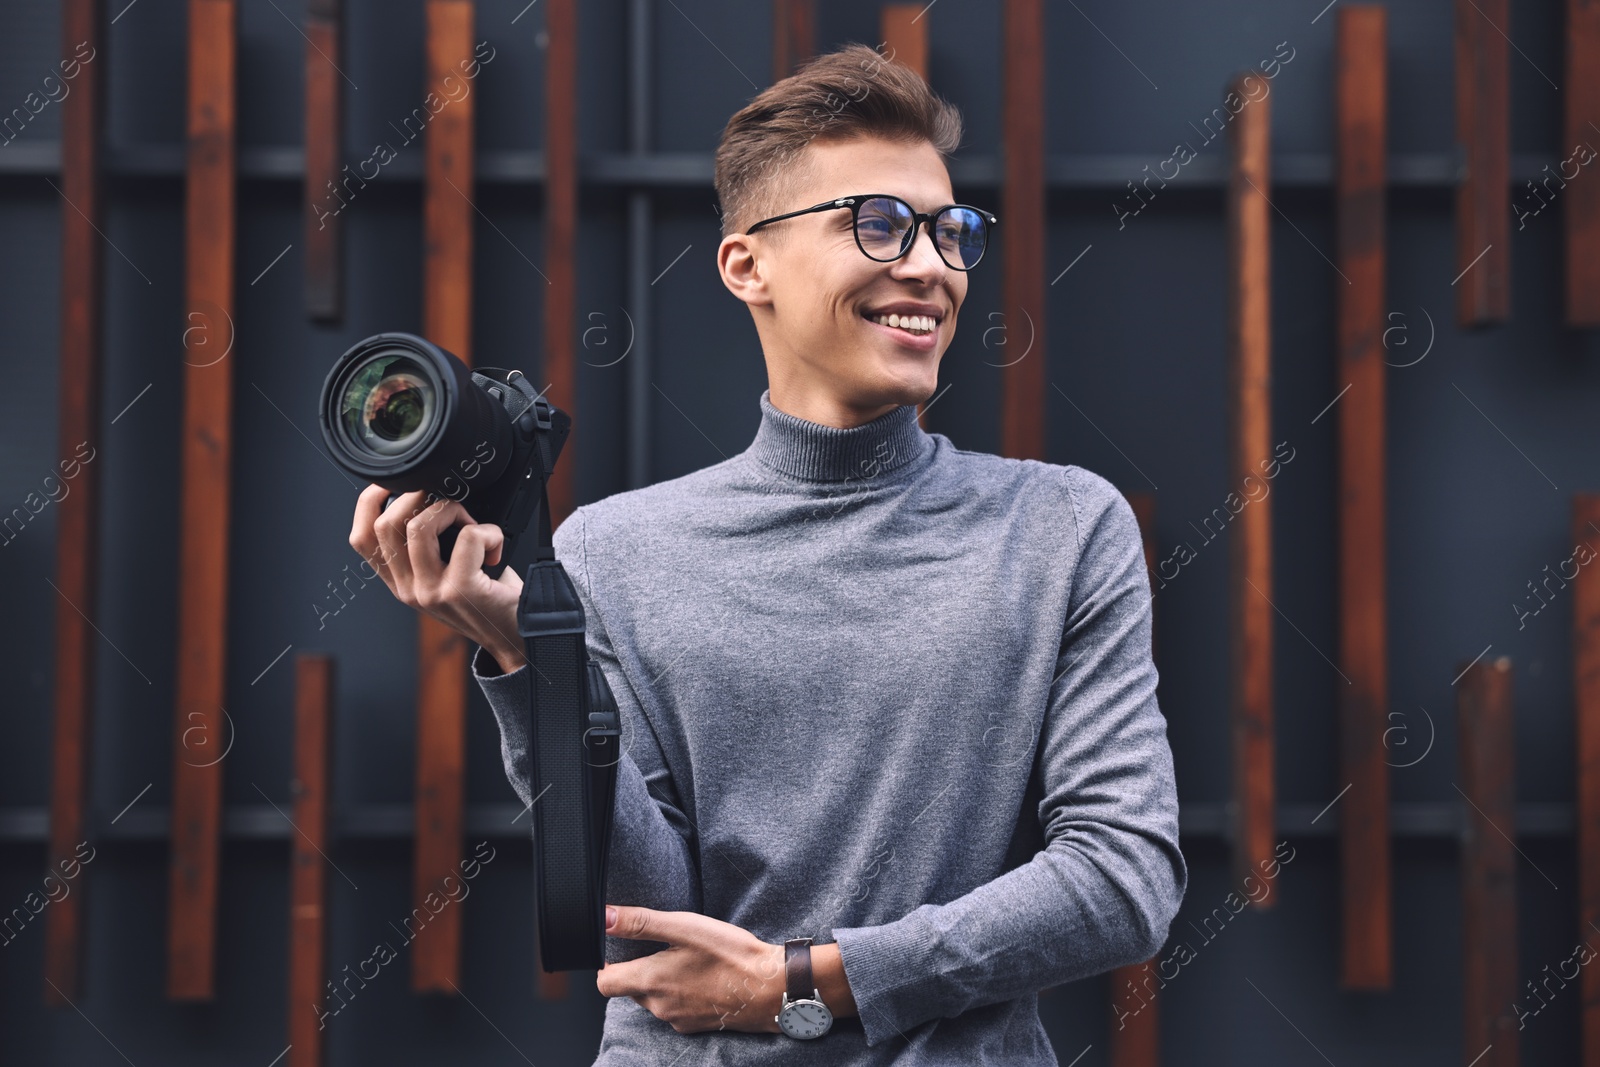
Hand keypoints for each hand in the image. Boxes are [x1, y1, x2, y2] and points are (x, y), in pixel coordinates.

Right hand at [348, 485, 525, 671]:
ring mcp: (431, 591)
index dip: (368, 502)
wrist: (516, 636)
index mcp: (399, 582)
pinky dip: (488, 530)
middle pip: (388, 524)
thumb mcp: (445, 575)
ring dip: (452, 509)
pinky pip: (468, 536)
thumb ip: (428, 546)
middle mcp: (408, 590)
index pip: (361, 539)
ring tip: (473, 525)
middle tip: (451, 504)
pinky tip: (497, 546)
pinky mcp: (461, 589)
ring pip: (420, 525)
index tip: (391, 482)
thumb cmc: (487, 599)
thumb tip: (430, 495)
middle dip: (420, 496)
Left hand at [596, 905, 785, 1034]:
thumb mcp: (684, 927)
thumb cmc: (730, 954)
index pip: (605, 982)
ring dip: (660, 982)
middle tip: (662, 948)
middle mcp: (659, 1006)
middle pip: (629, 990)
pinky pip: (674, 1009)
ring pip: (653, 1000)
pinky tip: (701, 978)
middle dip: (638, 970)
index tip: (622, 948)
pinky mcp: (694, 1025)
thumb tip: (605, 917)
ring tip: (686, 960)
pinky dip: (680, 994)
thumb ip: (640, 922)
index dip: (608, 964)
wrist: (770, 988)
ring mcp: (677, 1019)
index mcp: (650, 981)